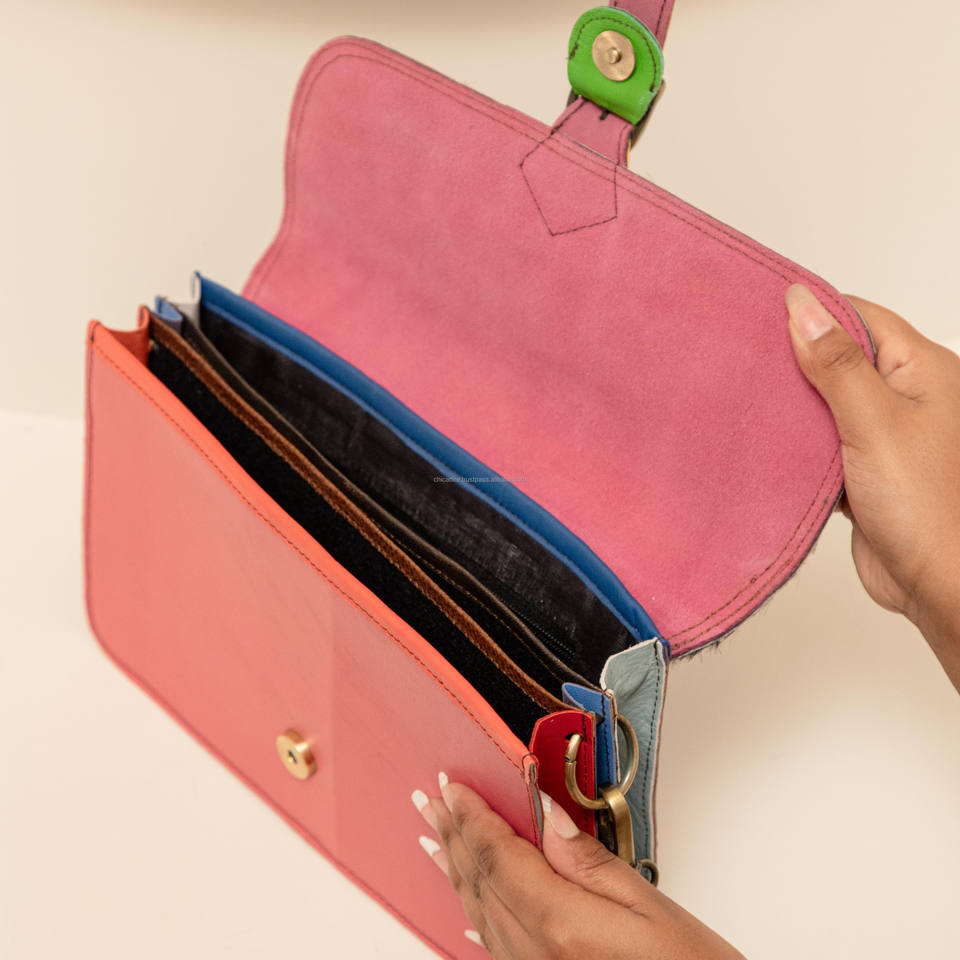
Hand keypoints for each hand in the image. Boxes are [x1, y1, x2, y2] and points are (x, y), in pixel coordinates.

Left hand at [412, 775, 744, 958]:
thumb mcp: (650, 907)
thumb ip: (588, 860)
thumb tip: (546, 811)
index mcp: (561, 924)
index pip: (498, 855)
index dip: (472, 817)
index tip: (454, 785)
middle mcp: (535, 955)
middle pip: (480, 882)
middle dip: (453, 836)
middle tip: (430, 801)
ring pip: (478, 912)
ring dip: (455, 869)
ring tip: (435, 837)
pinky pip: (492, 947)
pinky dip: (473, 912)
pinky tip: (465, 905)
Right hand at [786, 285, 959, 687]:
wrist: (938, 585)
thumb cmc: (927, 506)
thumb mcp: (873, 421)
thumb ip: (836, 362)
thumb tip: (802, 305)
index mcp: (923, 371)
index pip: (860, 317)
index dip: (813, 311)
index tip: (763, 313)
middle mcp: (906, 399)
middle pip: (841, 359)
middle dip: (795, 361)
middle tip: (744, 357)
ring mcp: (885, 437)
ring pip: (827, 405)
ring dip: (794, 408)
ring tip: (747, 398)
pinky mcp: (864, 473)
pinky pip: (823, 447)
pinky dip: (797, 447)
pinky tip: (768, 445)